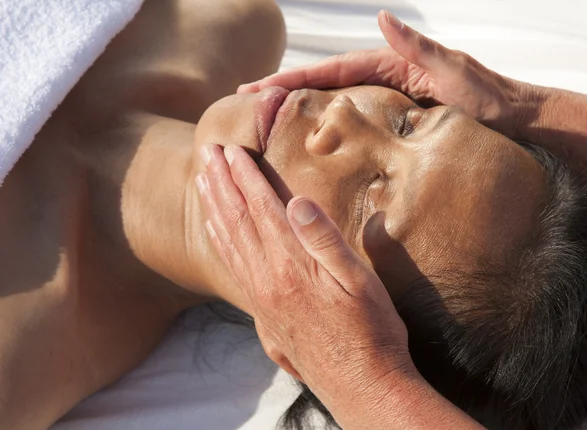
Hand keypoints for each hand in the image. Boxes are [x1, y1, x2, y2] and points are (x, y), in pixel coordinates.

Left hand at [195, 143, 416, 425]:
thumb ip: (324, 240)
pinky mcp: (262, 311)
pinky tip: (215, 229)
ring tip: (202, 181)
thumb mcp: (358, 282)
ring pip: (229, 241)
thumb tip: (296, 201)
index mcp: (292, 265)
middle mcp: (267, 278)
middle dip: (220, 181)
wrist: (361, 385)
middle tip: (205, 152)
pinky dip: (220, 241)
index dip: (245, 176)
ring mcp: (261, 296)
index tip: (231, 151)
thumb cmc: (371, 331)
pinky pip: (232, 267)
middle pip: (237, 219)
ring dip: (214, 206)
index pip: (262, 209)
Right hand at [238, 10, 528, 139]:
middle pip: (323, 80)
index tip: (260, 86)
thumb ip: (417, 46)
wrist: (512, 117)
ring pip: (332, 96)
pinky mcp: (392, 113)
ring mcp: (386, 95)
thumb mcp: (453, 69)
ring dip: (298, 102)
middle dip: (283, 87)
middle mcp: (383, 76)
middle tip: (245, 97)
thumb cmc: (487, 95)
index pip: (331, 69)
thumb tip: (382, 16)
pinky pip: (350, 114)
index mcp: (389, 64)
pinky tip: (310, 129)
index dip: (294, 77)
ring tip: (265, 112)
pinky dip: (325, 117)